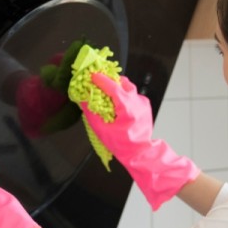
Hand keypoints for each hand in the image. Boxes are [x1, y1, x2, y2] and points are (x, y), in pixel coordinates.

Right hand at [80, 73, 199, 209]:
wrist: (140, 153)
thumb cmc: (120, 145)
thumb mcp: (102, 130)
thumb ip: (91, 113)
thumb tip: (82, 100)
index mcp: (127, 107)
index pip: (113, 87)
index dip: (101, 79)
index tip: (92, 75)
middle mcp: (137, 102)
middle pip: (123, 83)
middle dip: (110, 80)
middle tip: (98, 82)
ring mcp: (143, 103)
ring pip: (129, 87)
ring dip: (117, 87)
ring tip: (107, 91)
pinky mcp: (145, 106)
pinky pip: (133, 95)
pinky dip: (124, 94)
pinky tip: (118, 102)